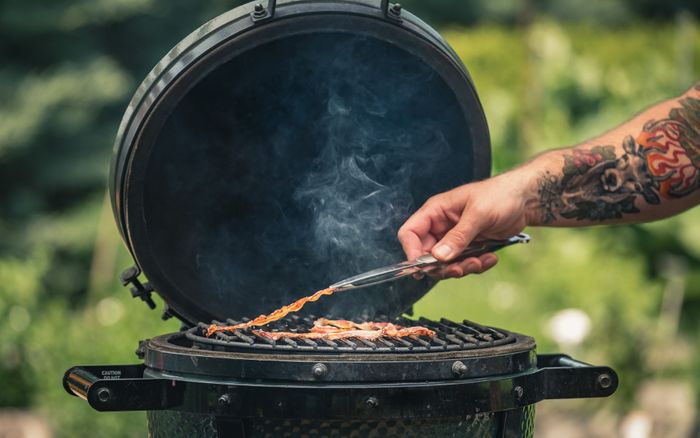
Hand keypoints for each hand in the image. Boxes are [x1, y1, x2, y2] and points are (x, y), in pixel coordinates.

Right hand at [397, 169, 533, 277]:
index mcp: (436, 211)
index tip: (423, 268)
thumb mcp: (478, 214)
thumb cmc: (500, 195)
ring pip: (446, 263)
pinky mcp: (469, 246)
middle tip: (460, 269)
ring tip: (479, 262)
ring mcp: (454, 238)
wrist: (525, 199)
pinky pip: (464, 263)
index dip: (412, 252)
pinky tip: (491, 258)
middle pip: (426, 254)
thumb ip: (458, 236)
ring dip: (462, 267)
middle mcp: (441, 226)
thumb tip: (438, 257)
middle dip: (442, 266)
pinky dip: (476, 265)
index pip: (410, 233)